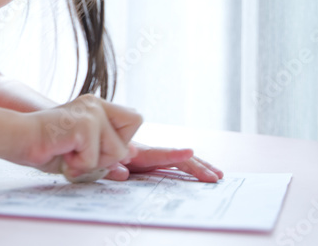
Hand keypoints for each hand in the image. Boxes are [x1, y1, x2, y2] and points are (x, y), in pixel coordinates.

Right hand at [14, 94, 142, 181]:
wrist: (17, 138)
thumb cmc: (44, 146)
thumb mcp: (81, 149)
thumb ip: (105, 149)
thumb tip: (134, 154)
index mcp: (97, 106)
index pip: (135, 119)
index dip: (123, 141)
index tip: (99, 149)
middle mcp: (97, 104)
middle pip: (129, 139)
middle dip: (108, 157)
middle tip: (79, 153)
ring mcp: (92, 112)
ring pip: (116, 152)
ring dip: (92, 163)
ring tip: (68, 153)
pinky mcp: (84, 124)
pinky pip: (95, 159)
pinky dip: (78, 165)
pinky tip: (62, 153)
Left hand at [103, 141, 223, 182]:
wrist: (98, 139)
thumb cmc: (100, 152)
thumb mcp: (102, 160)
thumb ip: (110, 166)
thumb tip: (123, 172)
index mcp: (138, 152)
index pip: (160, 153)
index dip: (175, 154)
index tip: (190, 152)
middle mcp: (151, 152)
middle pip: (179, 159)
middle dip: (198, 167)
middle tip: (215, 178)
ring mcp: (155, 157)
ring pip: (183, 161)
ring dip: (201, 167)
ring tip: (218, 176)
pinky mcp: (155, 162)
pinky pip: (178, 166)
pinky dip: (193, 168)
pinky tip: (205, 174)